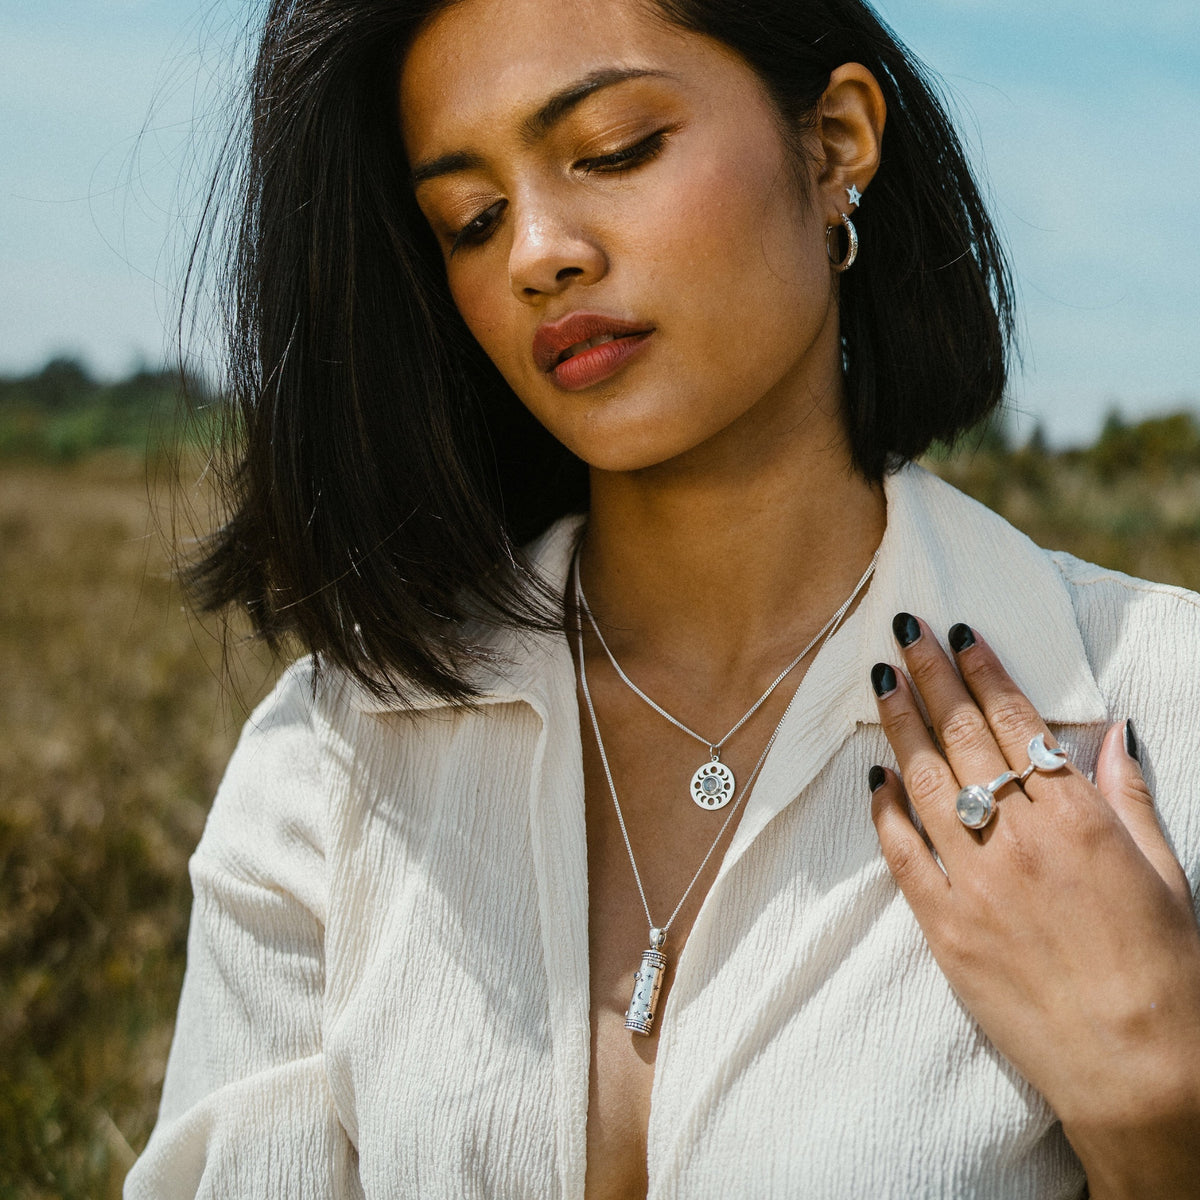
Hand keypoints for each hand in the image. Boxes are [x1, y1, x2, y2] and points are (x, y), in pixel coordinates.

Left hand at [869, 614, 1199, 1199]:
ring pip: (924, 782)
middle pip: (960, 738)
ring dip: (898, 724)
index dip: (982, 672)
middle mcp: (1020, 839)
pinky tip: (873, 773)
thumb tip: (1112, 732)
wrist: (1140, 1072)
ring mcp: (975, 883)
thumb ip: (1128, 796)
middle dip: (929, 676)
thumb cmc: (1167, 971)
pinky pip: (903, 854)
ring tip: (880, 679)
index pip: (1014, 723)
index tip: (958, 635)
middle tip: (902, 630)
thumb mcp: (1166, 871)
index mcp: (1078, 819)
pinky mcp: (945, 927)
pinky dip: (884, 809)